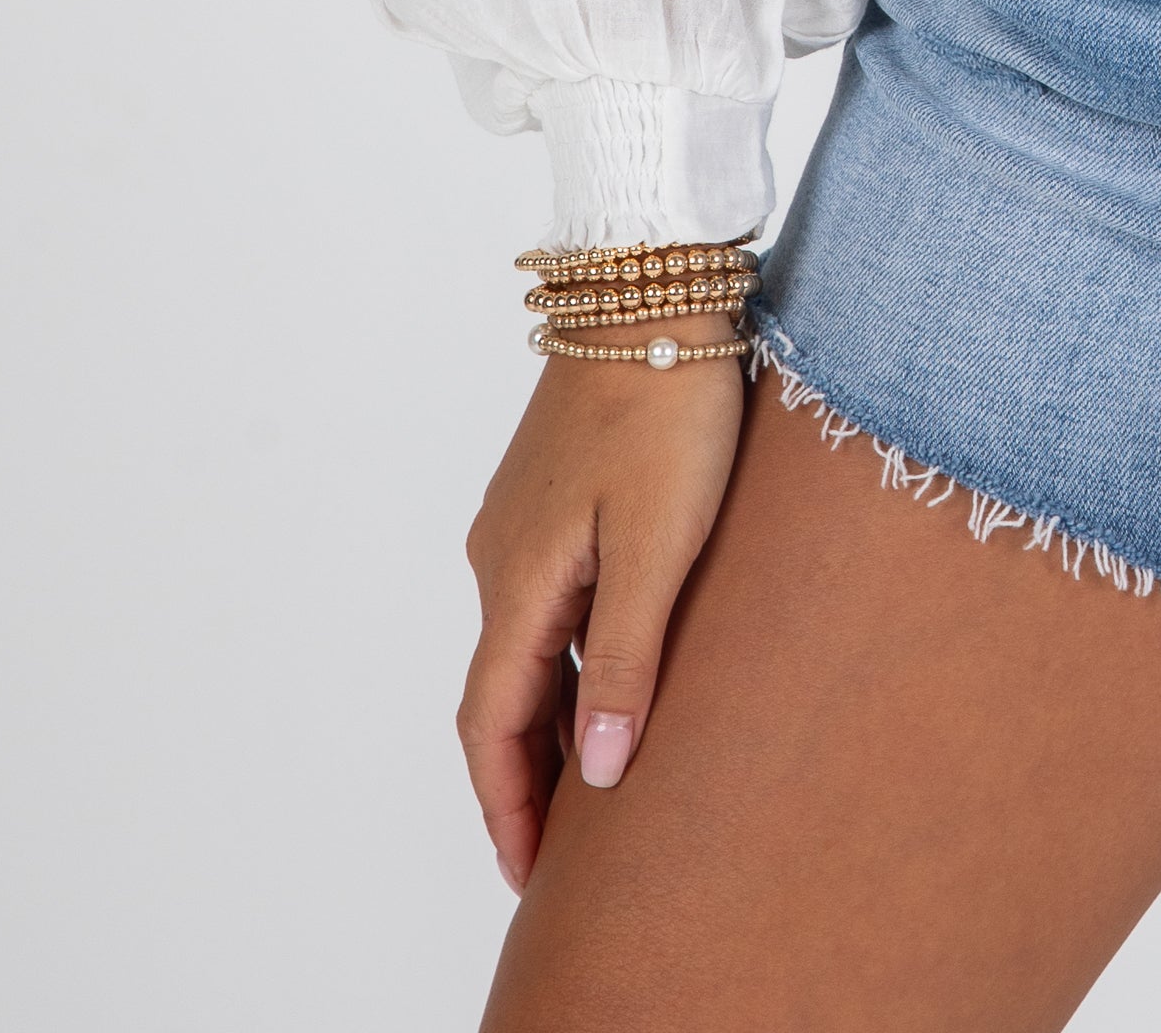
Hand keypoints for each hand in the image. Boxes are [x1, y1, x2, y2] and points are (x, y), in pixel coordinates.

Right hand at [457, 347, 745, 893]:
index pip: (492, 724)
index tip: (532, 877)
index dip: (508, 806)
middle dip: (526, 778)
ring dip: (551, 718)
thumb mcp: (659, 544)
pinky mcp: (555, 491)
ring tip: (599, 784)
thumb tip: (598, 771)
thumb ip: (624, 657)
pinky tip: (614, 673)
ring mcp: (525, 520)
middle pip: (500, 694)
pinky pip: (548, 601)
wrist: (655, 283)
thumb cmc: (669, 407)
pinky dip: (568, 658)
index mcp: (517, 579)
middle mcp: (502, 555)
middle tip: (567, 854)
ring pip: (526, 647)